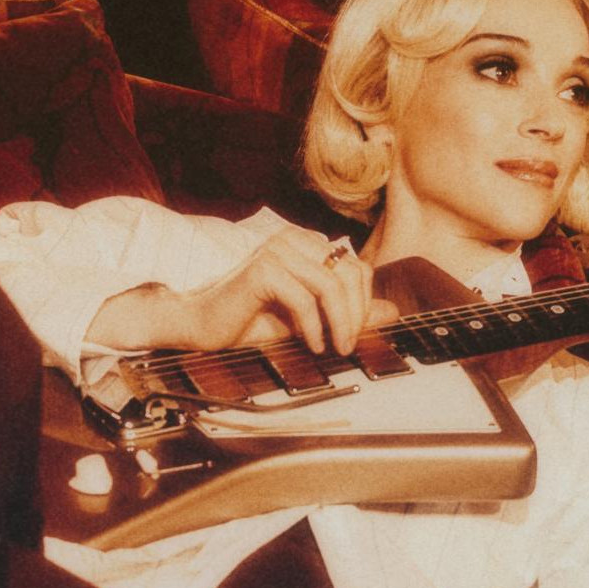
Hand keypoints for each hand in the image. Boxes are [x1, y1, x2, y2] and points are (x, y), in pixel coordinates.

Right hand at [88, 226, 397, 355]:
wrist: (196, 326)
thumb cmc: (246, 321)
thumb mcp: (307, 321)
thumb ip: (346, 313)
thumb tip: (392, 312)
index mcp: (304, 244)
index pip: (356, 266)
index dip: (364, 302)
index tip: (356, 334)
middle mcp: (292, 239)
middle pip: (350, 273)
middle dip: (356, 314)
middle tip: (349, 345)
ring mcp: (276, 250)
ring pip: (331, 284)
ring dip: (340, 322)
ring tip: (336, 348)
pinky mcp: (262, 268)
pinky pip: (304, 298)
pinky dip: (313, 326)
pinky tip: (312, 344)